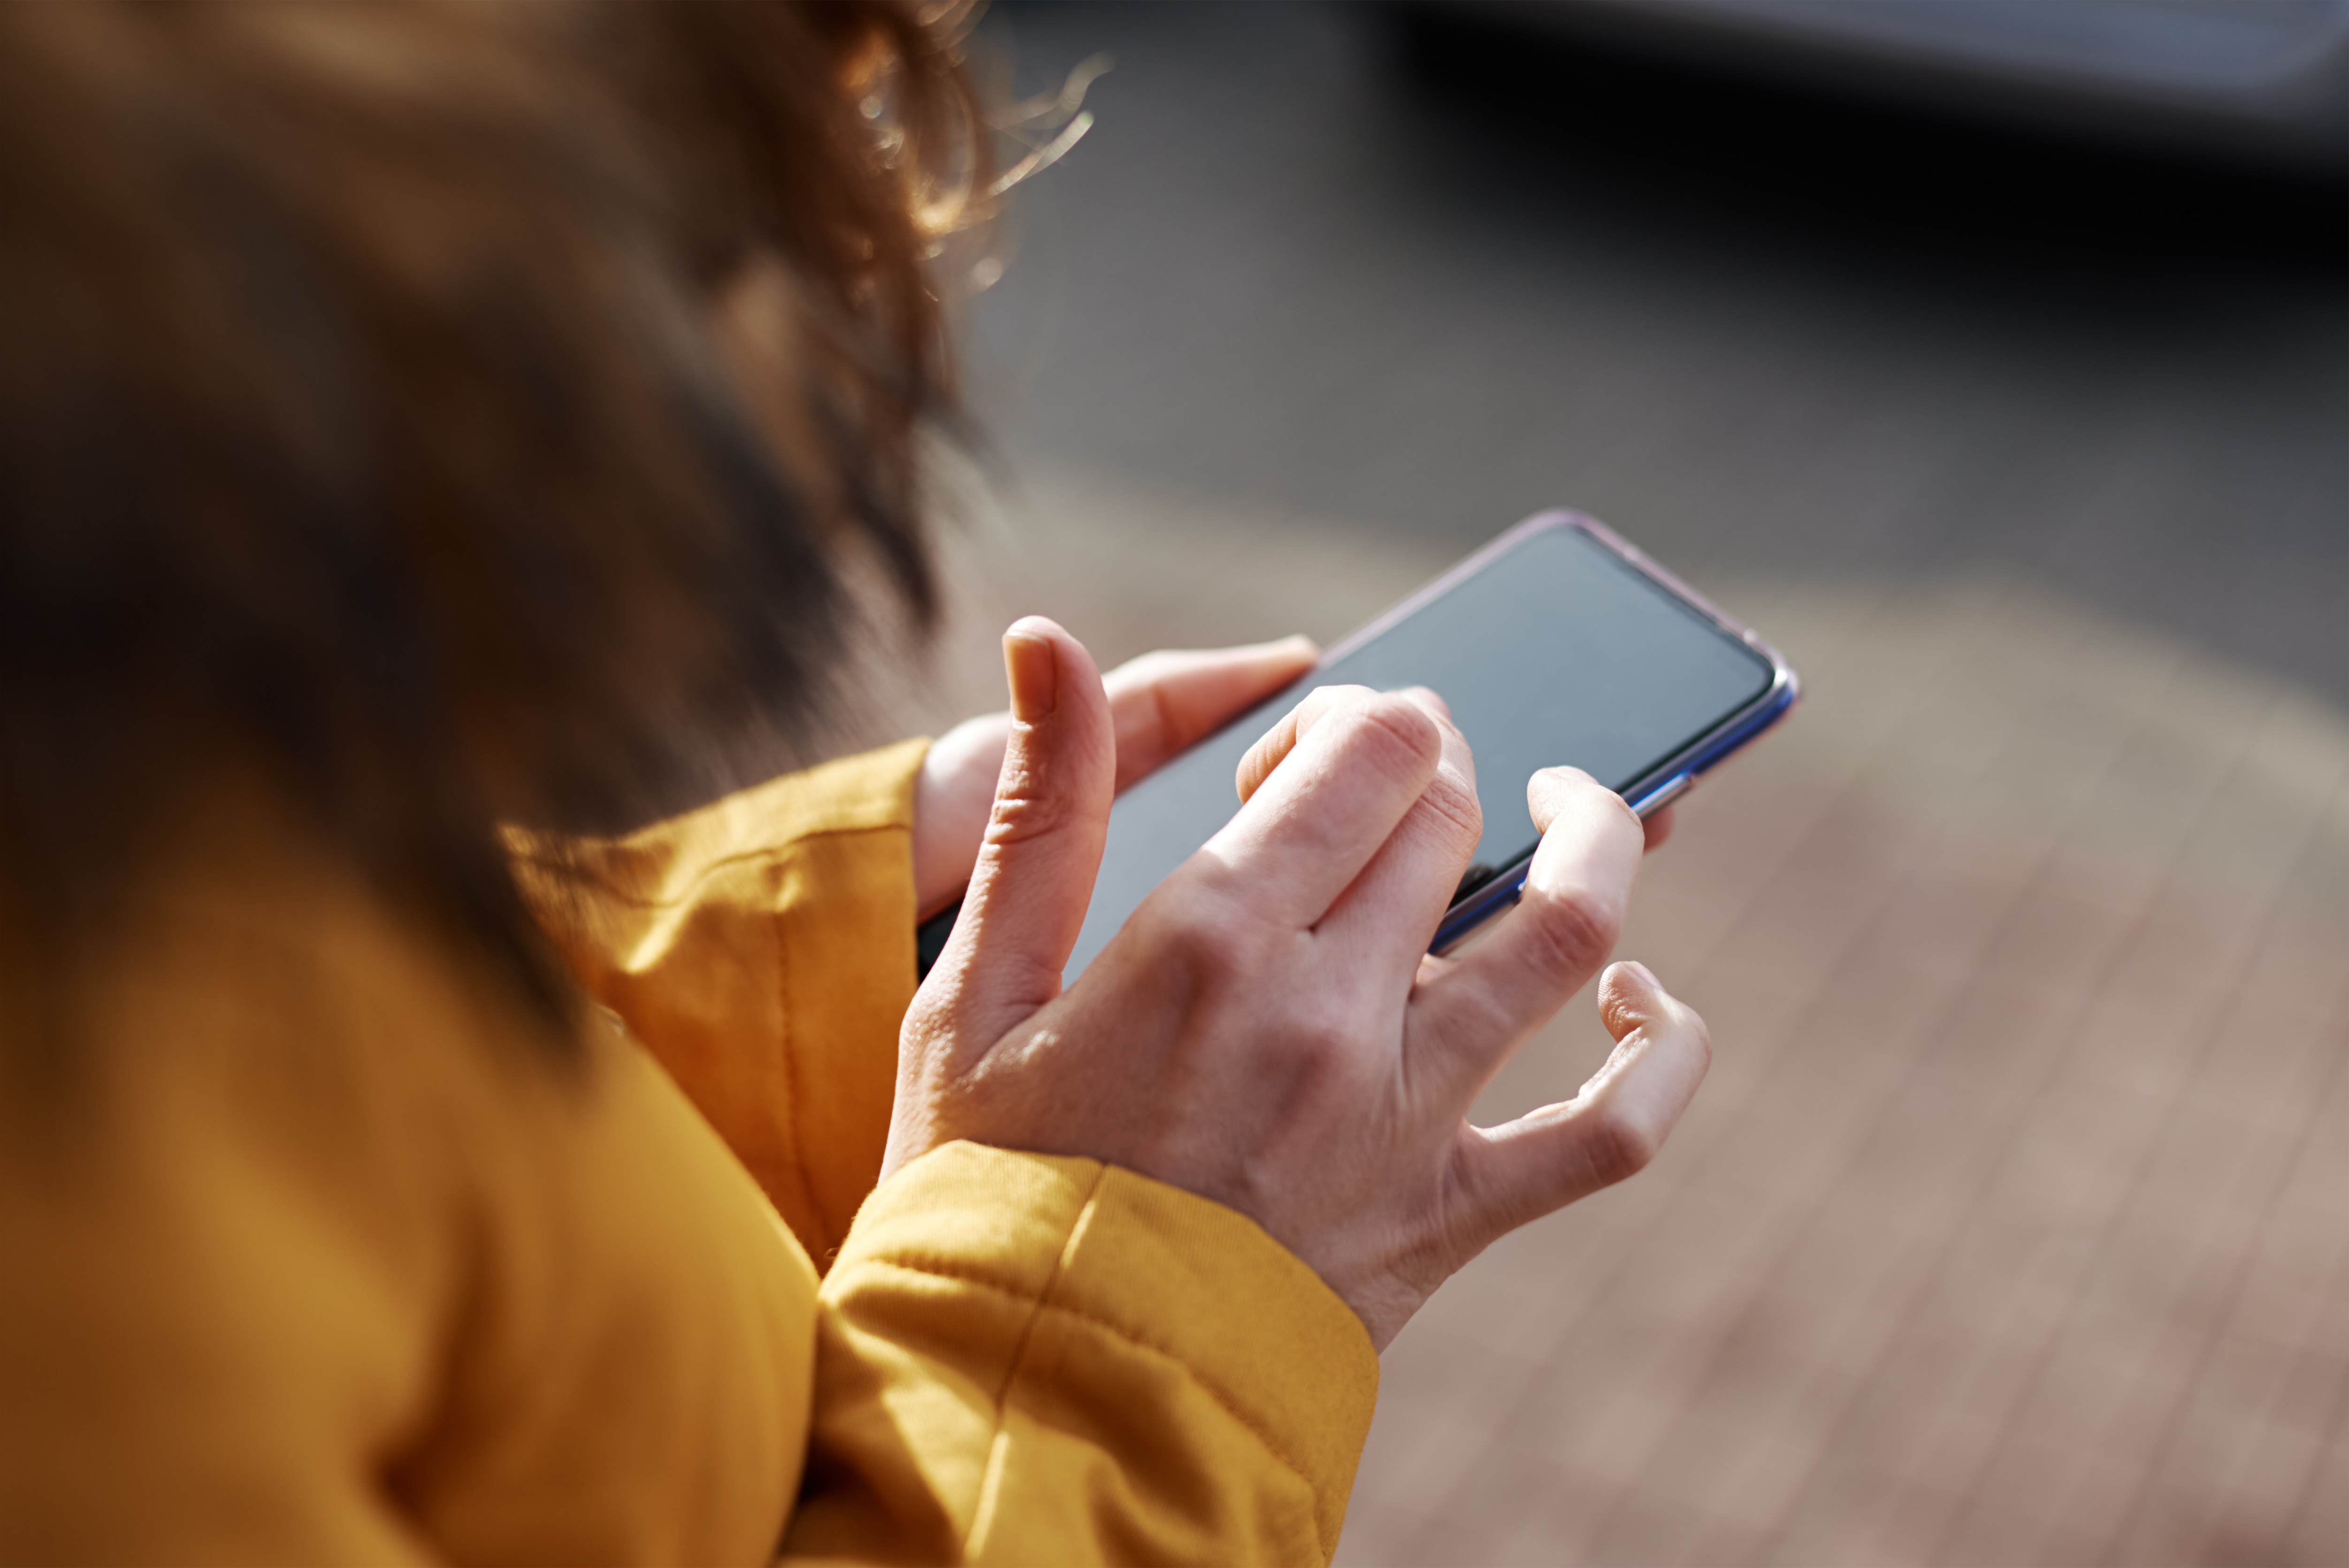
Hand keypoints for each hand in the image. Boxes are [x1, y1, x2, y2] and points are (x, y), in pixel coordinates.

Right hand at [887, 617, 1710, 1349]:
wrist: (1043, 1398)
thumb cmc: (989, 1185)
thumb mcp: (973, 985)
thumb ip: (1035, 801)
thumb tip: (1043, 634)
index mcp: (1206, 938)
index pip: (1366, 749)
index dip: (1360, 720)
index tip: (1314, 757)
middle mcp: (1326, 1011)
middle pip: (1457, 812)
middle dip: (1439, 762)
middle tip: (1395, 786)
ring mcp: (1406, 1116)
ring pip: (1573, 928)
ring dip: (1601, 837)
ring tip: (1578, 806)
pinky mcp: (1454, 1214)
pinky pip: (1617, 1132)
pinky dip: (1665, 1053)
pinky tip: (1646, 1004)